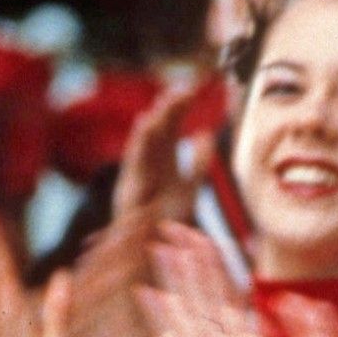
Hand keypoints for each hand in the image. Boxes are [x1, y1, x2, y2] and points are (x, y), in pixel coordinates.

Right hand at [111, 90, 208, 221]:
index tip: (191, 90)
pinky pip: (134, 158)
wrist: (156, 246)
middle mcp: (148, 161)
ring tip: (163, 102)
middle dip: (168, 108)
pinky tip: (145, 123)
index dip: (179, 107)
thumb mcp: (190, 185)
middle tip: (182, 90)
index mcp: (162, 157)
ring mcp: (138, 172)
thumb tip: (207, 133)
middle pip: (159, 128)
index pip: (171, 125)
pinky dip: (139, 140)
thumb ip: (199, 161)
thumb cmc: (168, 217)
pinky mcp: (130, 185)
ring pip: (144, 139)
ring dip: (154, 119)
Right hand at [138, 223, 337, 336]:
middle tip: (171, 230)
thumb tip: (296, 300)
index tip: (202, 237)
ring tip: (161, 250)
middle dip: (188, 266)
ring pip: (191, 318)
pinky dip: (169, 325)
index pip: (228, 301)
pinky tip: (154, 299)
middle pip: (204, 303)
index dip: (216, 269)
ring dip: (176, 284)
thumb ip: (315, 330)